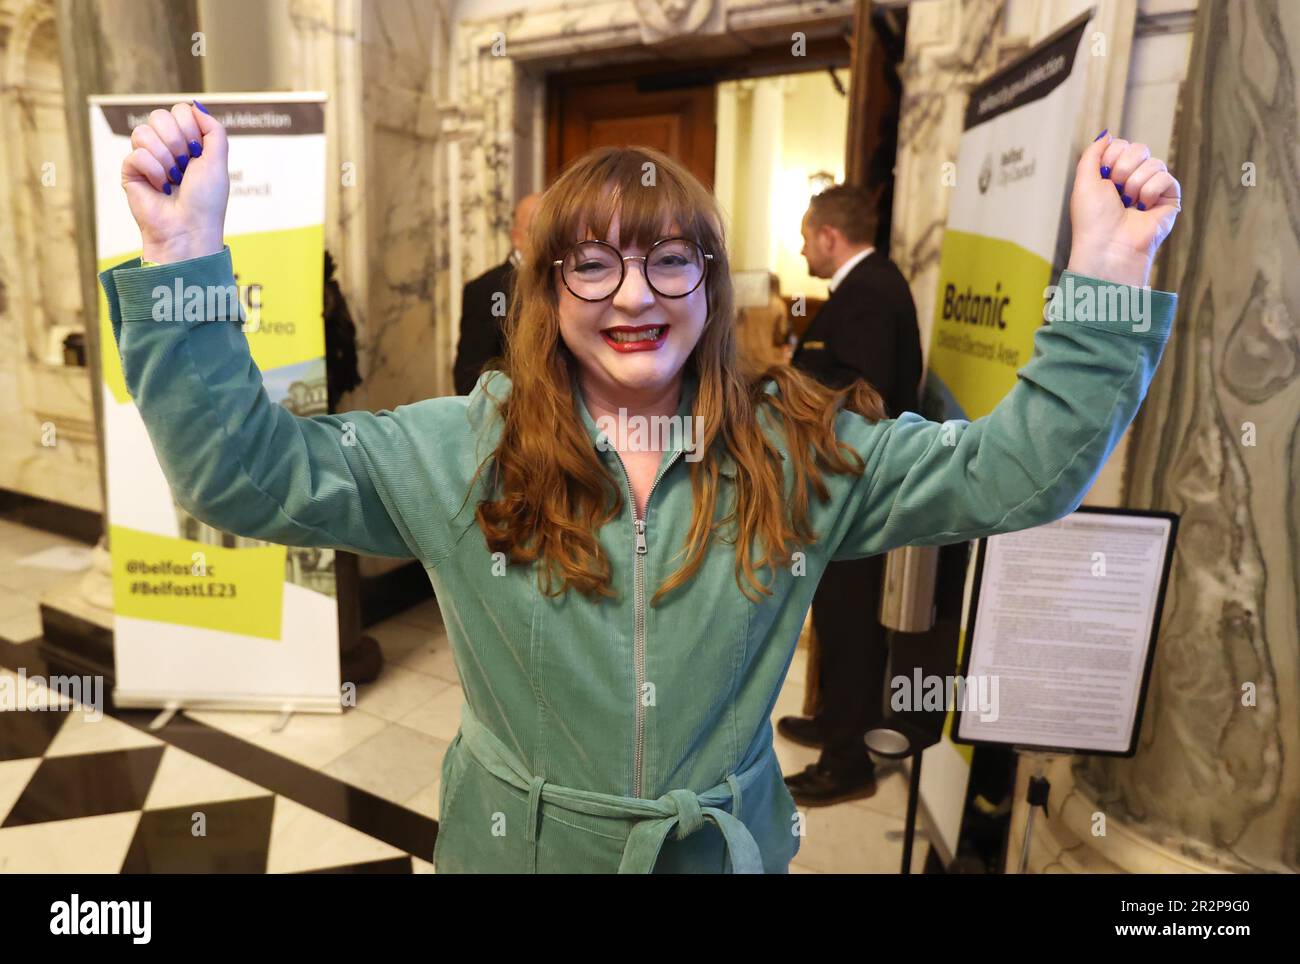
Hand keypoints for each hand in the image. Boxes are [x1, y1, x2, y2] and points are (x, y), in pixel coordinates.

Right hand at [121, 102, 229, 263]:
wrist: (188, 228)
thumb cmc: (206, 201)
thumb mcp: (218, 161)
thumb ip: (213, 130)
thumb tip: (196, 106)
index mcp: (188, 143)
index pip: (179, 110)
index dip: (190, 128)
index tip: (198, 153)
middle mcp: (166, 147)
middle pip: (160, 116)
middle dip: (178, 142)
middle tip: (185, 167)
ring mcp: (147, 158)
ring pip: (143, 131)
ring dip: (166, 158)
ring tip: (173, 179)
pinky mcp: (131, 171)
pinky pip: (136, 154)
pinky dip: (153, 171)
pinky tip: (160, 187)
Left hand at [1066, 131, 1180, 286]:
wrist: (1108, 246)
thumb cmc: (1093, 219)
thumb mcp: (1083, 181)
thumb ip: (1092, 154)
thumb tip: (1106, 135)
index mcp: (1112, 176)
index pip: (1121, 145)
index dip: (1111, 156)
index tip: (1103, 177)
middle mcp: (1133, 180)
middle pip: (1139, 148)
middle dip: (1123, 167)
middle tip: (1116, 190)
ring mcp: (1152, 190)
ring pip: (1153, 162)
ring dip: (1135, 183)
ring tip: (1128, 203)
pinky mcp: (1169, 199)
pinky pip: (1166, 177)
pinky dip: (1150, 191)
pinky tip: (1143, 207)